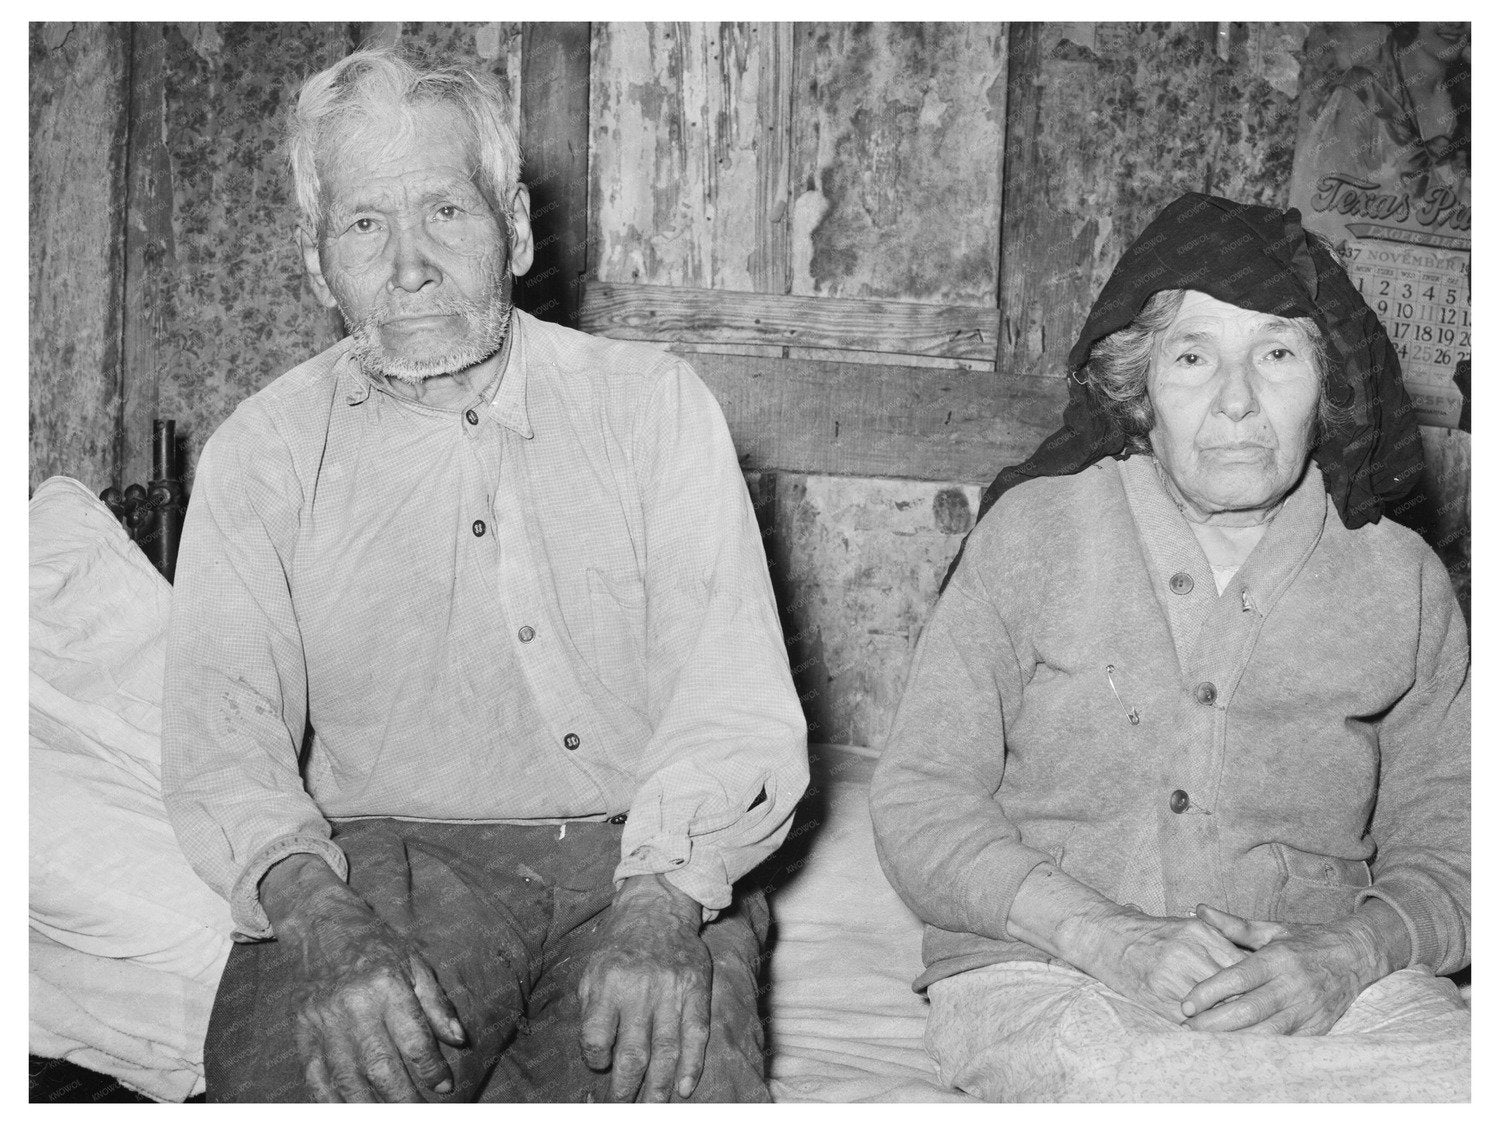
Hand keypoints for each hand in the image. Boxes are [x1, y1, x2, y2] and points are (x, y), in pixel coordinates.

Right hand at [261, 854, 465, 1101]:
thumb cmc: (377, 945)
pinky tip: (349, 1111)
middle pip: (379, 1065)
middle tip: (419, 1111)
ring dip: (370, 1106)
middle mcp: (352, 1005)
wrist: (323, 927)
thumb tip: (459, 1039)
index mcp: (385, 984)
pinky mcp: (303, 1033)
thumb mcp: (415, 963)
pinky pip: (315, 1077)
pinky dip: (331, 1101)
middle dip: (403, 1097)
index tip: (445, 1087)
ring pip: (347, 1078)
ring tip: (390, 1116)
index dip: (431, 1069)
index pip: (413, 1039)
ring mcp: (323, 1022)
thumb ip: (436, 1003)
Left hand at [578, 873, 712, 1101]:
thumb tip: (597, 1054)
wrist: (658, 907)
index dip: (595, 1058)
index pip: (597, 1037)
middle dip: (626, 1088)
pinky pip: (696, 1034)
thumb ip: (592, 1010)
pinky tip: (685, 1087)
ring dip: (659, 1086)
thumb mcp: (593, 969)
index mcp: (608, 983)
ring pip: (666, 1051)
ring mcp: (672, 991)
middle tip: (622, 1107)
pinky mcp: (697, 990)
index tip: (598, 1064)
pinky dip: (693, 1065)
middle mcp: (640, 989)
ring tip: (652, 1106)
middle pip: (633, 1053)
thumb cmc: (620, 945)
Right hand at [1087, 908, 1246, 1023]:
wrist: (1107, 937)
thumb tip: (1254, 971)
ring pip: (1211, 1008)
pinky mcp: (1155, 996)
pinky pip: (1188, 1021)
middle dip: (1242, 1006)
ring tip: (1233, 1028)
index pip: (1241, 966)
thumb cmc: (1152, 934)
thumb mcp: (1189, 928)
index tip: (1260, 998)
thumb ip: (1220, 944)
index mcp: (1199, 932)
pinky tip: (1206, 1030)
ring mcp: (1169, 975)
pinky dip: (1199, 1028)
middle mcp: (1186, 952)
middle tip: (1252, 1018)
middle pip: (1230, 989)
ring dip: (1222, 1020)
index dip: (1253, 986)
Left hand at [1180, 904, 1396, 1034]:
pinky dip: (1259, 1048)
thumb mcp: (1272, 929)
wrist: (1357, 956)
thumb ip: (1234, 925)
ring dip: (1232, 1040)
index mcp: (1278, 959)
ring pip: (1266, 1033)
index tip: (1185, 1005)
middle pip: (1248, 1010)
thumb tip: (1199, 910)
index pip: (1237, 978)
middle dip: (1213, 1023)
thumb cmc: (1307, 941)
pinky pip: (1285, 1043)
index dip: (1209, 993)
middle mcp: (1293, 985)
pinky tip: (1236, 1050)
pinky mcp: (1318, 1028)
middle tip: (1186, 1028)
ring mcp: (1307, 1010)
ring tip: (1204, 1042)